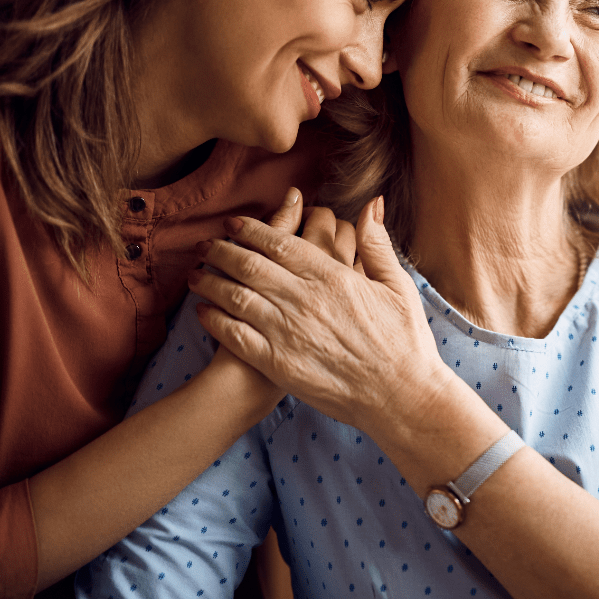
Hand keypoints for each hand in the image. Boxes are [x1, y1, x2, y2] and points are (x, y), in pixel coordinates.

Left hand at [189, 197, 449, 436]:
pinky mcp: (279, 364)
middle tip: (204, 245)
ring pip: (236, 297)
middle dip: (221, 251)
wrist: (401, 396)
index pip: (279, 243)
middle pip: (249, 265)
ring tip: (195, 275)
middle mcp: (304, 299)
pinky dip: (215, 321)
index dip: (250, 230)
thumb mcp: (398, 284)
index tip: (232, 223)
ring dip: (210, 282)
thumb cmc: (404, 340)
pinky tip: (203, 313)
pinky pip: (236, 337)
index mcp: (331, 276)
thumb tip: (372, 202)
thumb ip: (377, 242)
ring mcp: (288, 332)